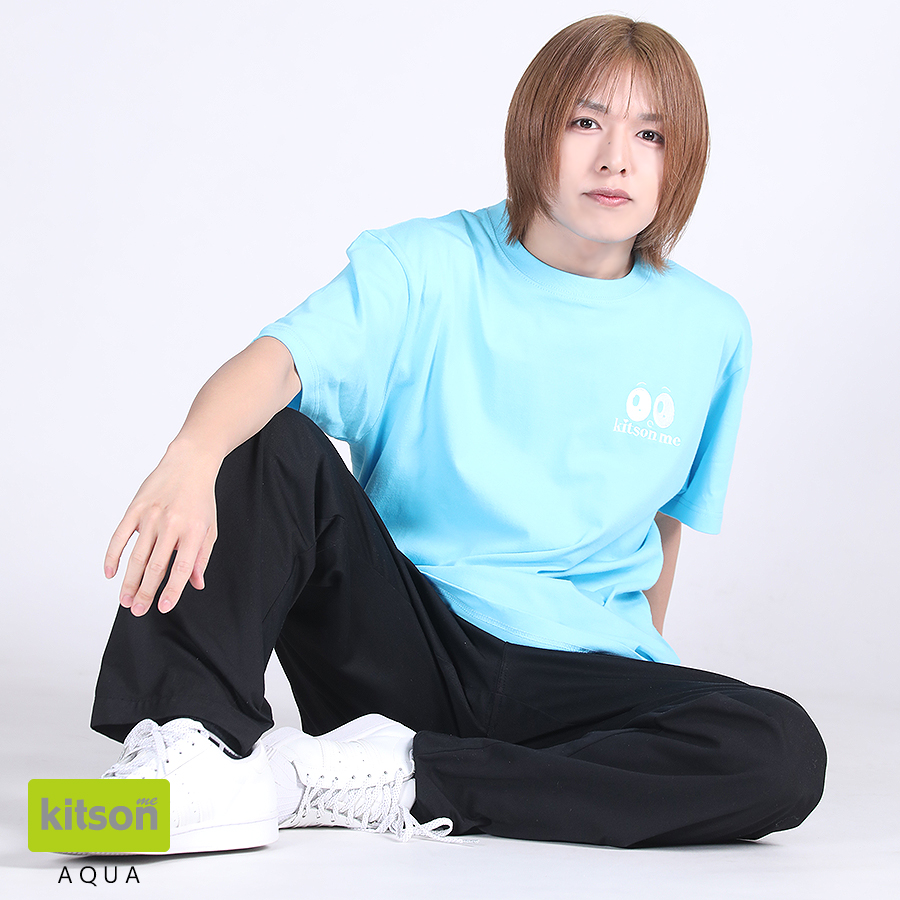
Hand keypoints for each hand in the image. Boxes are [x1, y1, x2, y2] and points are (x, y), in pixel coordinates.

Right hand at [104, 443, 219, 615]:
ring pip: (136, 556)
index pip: (181, 568)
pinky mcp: (134, 508)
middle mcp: (171, 524)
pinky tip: (110, 573)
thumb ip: (202, 557)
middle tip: (137, 611)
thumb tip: (195, 584)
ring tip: (125, 600)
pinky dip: (112, 556)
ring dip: (129, 581)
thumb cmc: (201, 499)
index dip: (172, 590)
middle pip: (155, 566)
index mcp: (193, 531)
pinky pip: (119, 537)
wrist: (189, 464)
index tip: (162, 607)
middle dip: (145, 592)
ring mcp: (150, 516)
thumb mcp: (210, 528)